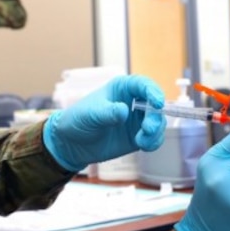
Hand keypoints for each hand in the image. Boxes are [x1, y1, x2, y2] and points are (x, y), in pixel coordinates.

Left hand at [42, 75, 166, 171]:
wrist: (72, 143)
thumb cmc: (78, 120)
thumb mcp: (90, 114)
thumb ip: (107, 112)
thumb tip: (124, 111)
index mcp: (122, 88)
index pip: (143, 84)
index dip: (153, 91)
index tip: (157, 103)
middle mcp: (133, 102)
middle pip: (155, 105)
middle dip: (155, 117)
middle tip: (148, 129)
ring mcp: (137, 120)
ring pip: (157, 122)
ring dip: (156, 132)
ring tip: (142, 142)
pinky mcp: (138, 136)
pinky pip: (154, 138)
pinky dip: (153, 142)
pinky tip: (144, 146)